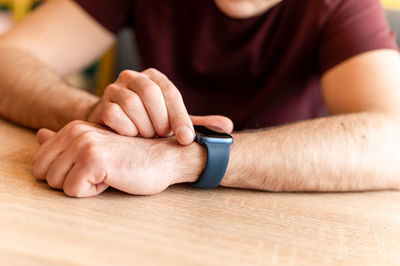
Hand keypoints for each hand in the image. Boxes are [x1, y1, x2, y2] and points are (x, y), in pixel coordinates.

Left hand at [33, 120, 204, 196]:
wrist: (162, 159)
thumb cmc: (130, 158)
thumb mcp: (96, 147)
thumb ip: (66, 142)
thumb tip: (39, 135)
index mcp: (73, 128)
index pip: (40, 162)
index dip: (65, 174)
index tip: (92, 169)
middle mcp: (75, 132)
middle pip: (44, 174)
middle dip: (69, 181)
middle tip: (99, 173)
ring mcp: (84, 144)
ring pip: (56, 183)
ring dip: (82, 186)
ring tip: (106, 174)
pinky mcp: (94, 159)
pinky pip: (74, 190)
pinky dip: (93, 192)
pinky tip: (112, 179)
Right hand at [86, 68, 232, 144]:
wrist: (114, 130)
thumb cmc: (149, 125)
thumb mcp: (174, 123)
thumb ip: (198, 124)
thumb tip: (228, 127)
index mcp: (153, 78)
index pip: (170, 92)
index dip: (180, 116)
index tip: (186, 138)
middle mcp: (132, 77)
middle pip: (150, 93)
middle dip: (160, 120)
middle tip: (162, 137)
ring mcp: (113, 89)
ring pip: (131, 104)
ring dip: (143, 127)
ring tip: (147, 138)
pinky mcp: (100, 105)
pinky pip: (115, 116)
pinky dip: (127, 130)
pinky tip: (131, 138)